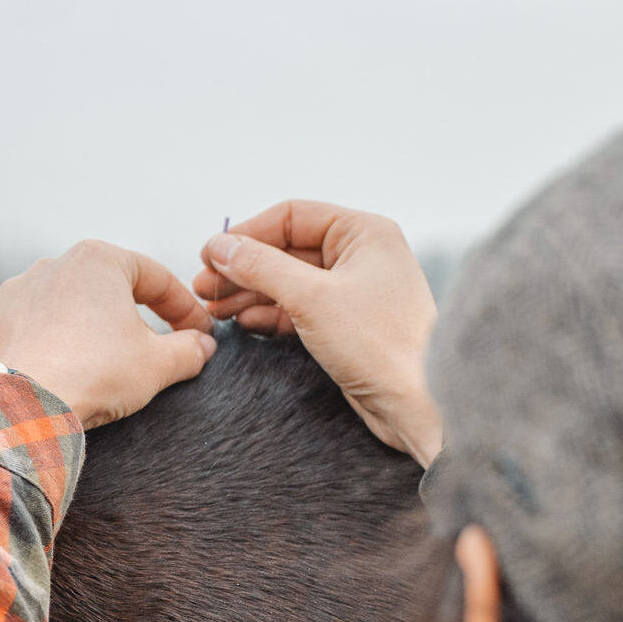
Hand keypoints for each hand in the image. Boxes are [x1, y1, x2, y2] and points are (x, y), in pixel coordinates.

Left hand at [0, 240, 215, 428]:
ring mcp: (13, 289)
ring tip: (94, 360)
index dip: (184, 308)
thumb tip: (201, 346)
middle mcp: (53, 264)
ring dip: (80, 324)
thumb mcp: (157, 365)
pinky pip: (11, 318)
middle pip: (106, 288)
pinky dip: (28, 332)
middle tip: (150, 349)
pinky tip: (40, 352)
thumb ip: (188, 350)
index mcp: (100, 261)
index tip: (198, 333)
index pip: (156, 279)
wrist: (24, 406)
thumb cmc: (91, 375)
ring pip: (59, 301)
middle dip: (130, 316)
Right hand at [193, 200, 441, 465]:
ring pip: (290, 282)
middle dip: (244, 268)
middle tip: (204, 286)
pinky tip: (243, 322)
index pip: (292, 216)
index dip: (247, 234)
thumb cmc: (382, 345)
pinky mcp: (347, 326)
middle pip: (287, 250)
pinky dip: (270, 314)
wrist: (417, 404)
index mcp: (364, 233)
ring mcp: (354, 292)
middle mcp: (361, 256)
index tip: (211, 254)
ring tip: (214, 307)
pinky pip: (299, 310)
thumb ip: (262, 267)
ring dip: (250, 293)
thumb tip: (222, 246)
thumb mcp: (311, 298)